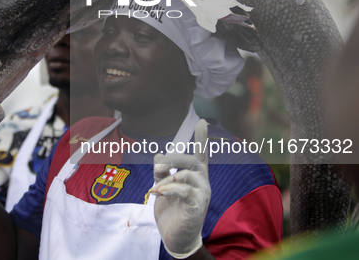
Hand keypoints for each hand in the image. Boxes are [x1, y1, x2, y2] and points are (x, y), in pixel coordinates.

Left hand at [152, 119, 210, 258]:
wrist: (175, 237)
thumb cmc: (171, 211)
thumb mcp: (162, 188)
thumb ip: (162, 172)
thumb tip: (158, 153)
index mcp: (194, 177)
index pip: (200, 154)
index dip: (201, 138)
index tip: (203, 121)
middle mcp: (202, 183)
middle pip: (192, 161)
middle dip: (174, 159)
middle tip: (157, 165)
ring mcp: (202, 195)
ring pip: (186, 176)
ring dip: (167, 180)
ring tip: (156, 190)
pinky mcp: (197, 206)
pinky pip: (185, 191)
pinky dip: (169, 190)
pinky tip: (159, 194)